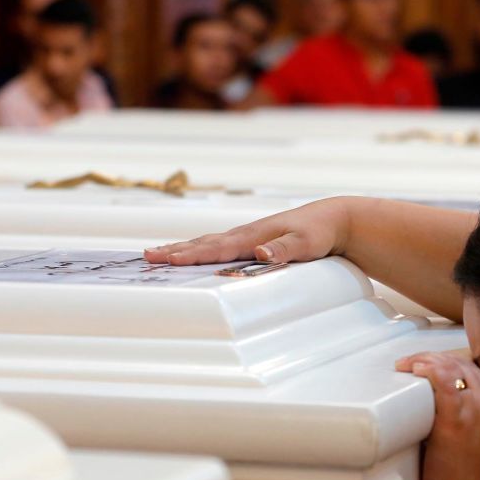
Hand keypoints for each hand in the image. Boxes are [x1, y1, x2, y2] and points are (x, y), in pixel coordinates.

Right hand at [144, 198, 348, 265]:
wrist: (332, 219)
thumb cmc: (320, 233)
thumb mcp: (307, 244)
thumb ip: (284, 249)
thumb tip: (260, 252)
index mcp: (253, 236)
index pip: (217, 248)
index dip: (192, 255)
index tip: (169, 260)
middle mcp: (244, 235)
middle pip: (202, 244)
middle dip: (174, 251)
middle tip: (146, 257)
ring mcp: (245, 237)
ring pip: (205, 243)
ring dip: (180, 249)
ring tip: (155, 254)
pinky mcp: (249, 241)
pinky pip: (215, 246)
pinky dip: (196, 249)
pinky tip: (187, 254)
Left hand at [396, 351, 479, 479]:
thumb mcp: (478, 443)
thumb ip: (468, 420)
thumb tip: (441, 407)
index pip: (475, 372)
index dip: (449, 363)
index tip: (430, 364)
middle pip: (463, 365)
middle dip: (435, 358)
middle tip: (413, 363)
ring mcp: (475, 411)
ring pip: (451, 368)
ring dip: (426, 361)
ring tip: (408, 365)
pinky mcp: (454, 420)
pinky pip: (441, 381)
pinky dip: (427, 370)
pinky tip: (414, 370)